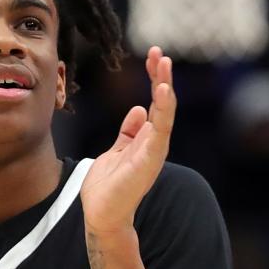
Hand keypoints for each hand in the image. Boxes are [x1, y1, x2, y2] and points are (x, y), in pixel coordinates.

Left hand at [80, 46, 175, 236]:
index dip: (155, 78)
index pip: (155, 102)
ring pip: (165, 112)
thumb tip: (138, 109)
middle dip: (162, 76)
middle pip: (163, 103)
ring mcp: (154, 150)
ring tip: (164, 64)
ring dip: (165, 87)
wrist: (102, 215)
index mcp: (146, 138)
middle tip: (160, 53)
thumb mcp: (116, 151)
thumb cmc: (108, 187)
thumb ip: (128, 132)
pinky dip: (163, 110)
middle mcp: (154, 141)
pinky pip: (160, 130)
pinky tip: (162, 90)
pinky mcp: (149, 159)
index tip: (153, 56)